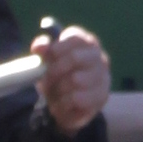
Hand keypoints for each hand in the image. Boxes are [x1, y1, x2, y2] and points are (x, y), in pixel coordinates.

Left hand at [35, 22, 109, 136]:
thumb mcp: (48, 61)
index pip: (75, 37)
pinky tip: (61, 104)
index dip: (58, 47)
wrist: (71, 104)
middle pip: (75, 57)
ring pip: (75, 79)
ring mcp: (103, 76)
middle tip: (45, 78)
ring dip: (59, 88)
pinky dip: (64, 103)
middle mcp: (99, 57)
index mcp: (87, 42)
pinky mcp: (102, 96)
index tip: (47, 57)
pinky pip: (77, 98)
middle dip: (55, 69)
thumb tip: (39, 47)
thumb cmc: (59, 76)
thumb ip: (43, 49)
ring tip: (55, 93)